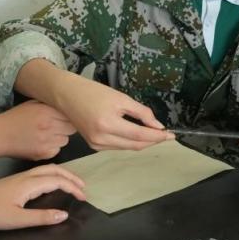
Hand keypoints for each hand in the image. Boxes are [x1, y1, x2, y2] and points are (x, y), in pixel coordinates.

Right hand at [0, 101, 76, 160]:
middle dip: (66, 127)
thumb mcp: (32, 104)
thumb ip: (49, 105)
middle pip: (71, 128)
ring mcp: (47, 141)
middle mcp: (49, 126)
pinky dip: (52, 148)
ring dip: (60, 138)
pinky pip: (57, 150)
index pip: (71, 115)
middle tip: (56, 126)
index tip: (64, 117)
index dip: (68, 116)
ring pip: (65, 140)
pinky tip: (42, 143)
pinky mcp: (43, 154)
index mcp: (46, 111)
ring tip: (47, 135)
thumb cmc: (14, 119)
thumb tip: (66, 107)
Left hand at [0, 164, 85, 229]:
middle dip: (71, 177)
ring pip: (48, 169)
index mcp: (29, 184)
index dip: (72, 188)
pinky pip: (41, 171)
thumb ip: (41, 217)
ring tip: (73, 183)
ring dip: (63, 174)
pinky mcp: (16, 179)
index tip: (83, 198)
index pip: (57, 181)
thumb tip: (64, 215)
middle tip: (84, 187)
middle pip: (55, 170)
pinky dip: (53, 174)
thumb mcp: (17, 220)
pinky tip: (53, 181)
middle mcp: (27, 176)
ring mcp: (21, 176)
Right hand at [55, 72, 172, 150]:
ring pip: (127, 147)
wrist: (67, 95)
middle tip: (166, 135)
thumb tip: (158, 126)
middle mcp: (101, 138)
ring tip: (154, 134)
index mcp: (108, 124)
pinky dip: (130, 142)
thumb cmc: (93, 92)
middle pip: (135, 145)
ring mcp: (96, 144)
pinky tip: (137, 135)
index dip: (157, 137)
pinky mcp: (94, 145)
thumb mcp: (121, 98)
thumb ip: (141, 113)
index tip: (171, 135)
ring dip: (142, 142)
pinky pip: (118, 146)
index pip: (140, 136)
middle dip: (153, 141)